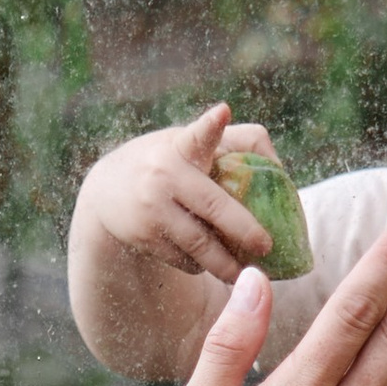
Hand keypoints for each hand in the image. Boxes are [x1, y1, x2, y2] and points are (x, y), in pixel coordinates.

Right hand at [73, 103, 284, 286]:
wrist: (106, 191)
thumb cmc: (168, 162)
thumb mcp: (192, 142)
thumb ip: (238, 143)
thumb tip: (280, 170)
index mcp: (181, 146)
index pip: (197, 134)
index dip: (210, 125)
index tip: (221, 113)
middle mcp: (165, 174)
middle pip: (214, 207)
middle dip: (244, 230)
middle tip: (266, 247)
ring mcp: (153, 208)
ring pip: (200, 245)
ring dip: (226, 263)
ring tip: (244, 273)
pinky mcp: (144, 237)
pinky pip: (184, 260)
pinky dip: (201, 265)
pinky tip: (208, 263)